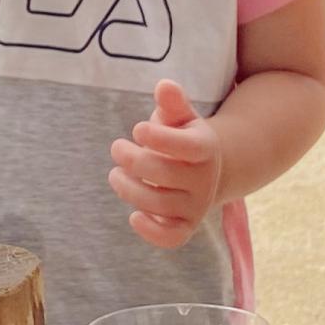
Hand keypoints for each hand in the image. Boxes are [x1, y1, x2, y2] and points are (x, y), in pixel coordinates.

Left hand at [110, 80, 223, 249]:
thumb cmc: (183, 137)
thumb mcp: (181, 116)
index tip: (138, 129)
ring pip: (159, 204)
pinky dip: (151, 231)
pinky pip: (172, 238)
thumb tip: (164, 86)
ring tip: (116, 175)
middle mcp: (204, 179)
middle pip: (162, 174)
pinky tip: (134, 216)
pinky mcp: (187, 226)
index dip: (158, 137)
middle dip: (131, 159)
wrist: (208, 170)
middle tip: (117, 148)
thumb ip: (173, 103)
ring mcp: (197, 205)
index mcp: (205, 148)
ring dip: (129, 189)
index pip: (185, 146)